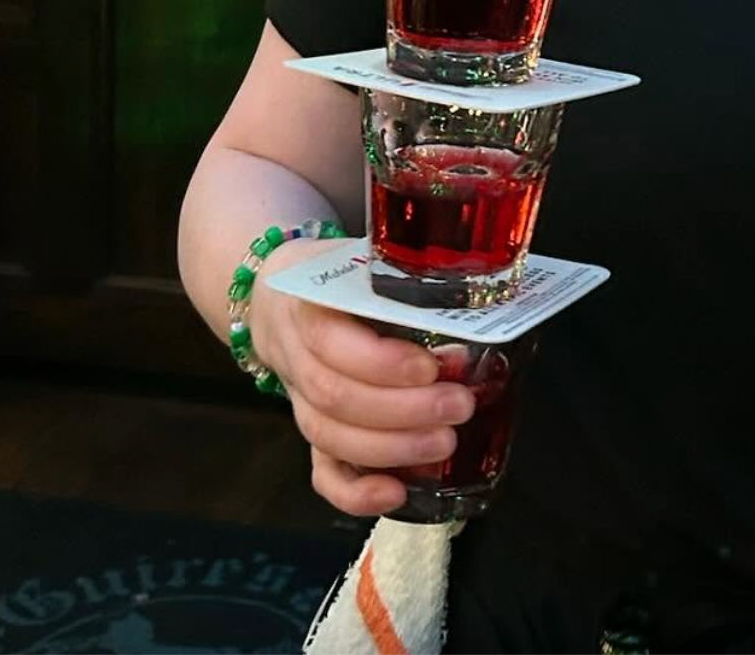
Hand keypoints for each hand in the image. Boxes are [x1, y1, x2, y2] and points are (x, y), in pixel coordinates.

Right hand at [251, 240, 476, 516]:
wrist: (278, 298)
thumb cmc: (340, 275)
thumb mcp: (364, 259)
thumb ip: (405, 278)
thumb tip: (476, 293)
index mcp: (309, 303)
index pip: (332, 342)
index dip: (381, 363)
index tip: (430, 367)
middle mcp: (296, 356)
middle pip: (337, 398)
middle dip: (403, 411)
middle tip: (460, 406)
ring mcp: (298, 400)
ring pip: (330, 436)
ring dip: (392, 449)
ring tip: (446, 443)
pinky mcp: (310, 430)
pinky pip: (321, 472)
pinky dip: (356, 494)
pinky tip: (396, 495)